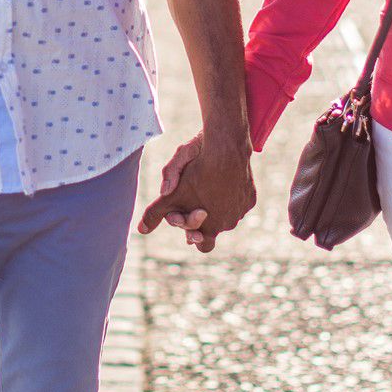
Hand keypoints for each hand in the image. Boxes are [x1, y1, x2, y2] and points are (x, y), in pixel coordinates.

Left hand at [137, 131, 255, 252]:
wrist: (226, 146)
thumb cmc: (196, 169)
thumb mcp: (170, 191)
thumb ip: (156, 212)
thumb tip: (141, 230)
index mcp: (211, 227)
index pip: (203, 245)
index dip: (193, 233)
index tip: (185, 218)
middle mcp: (229, 224)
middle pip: (214, 229)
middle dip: (203, 219)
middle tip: (196, 205)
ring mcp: (241, 211)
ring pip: (227, 215)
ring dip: (217, 207)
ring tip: (208, 188)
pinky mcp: (250, 198)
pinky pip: (239, 202)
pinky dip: (230, 196)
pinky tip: (221, 182)